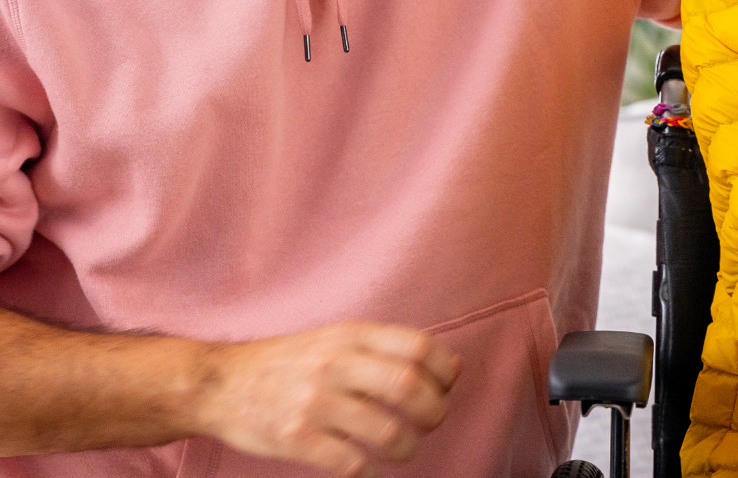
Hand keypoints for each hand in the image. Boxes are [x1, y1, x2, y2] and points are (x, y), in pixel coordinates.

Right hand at [192, 321, 459, 476]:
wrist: (222, 383)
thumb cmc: (292, 361)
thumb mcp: (339, 338)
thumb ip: (389, 348)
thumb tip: (453, 367)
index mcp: (352, 334)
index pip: (418, 346)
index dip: (443, 371)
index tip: (446, 387)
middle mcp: (337, 363)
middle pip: (408, 387)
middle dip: (434, 412)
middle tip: (433, 423)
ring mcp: (316, 402)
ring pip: (386, 431)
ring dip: (406, 448)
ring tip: (404, 450)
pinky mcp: (296, 438)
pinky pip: (351, 464)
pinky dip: (371, 473)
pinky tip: (371, 470)